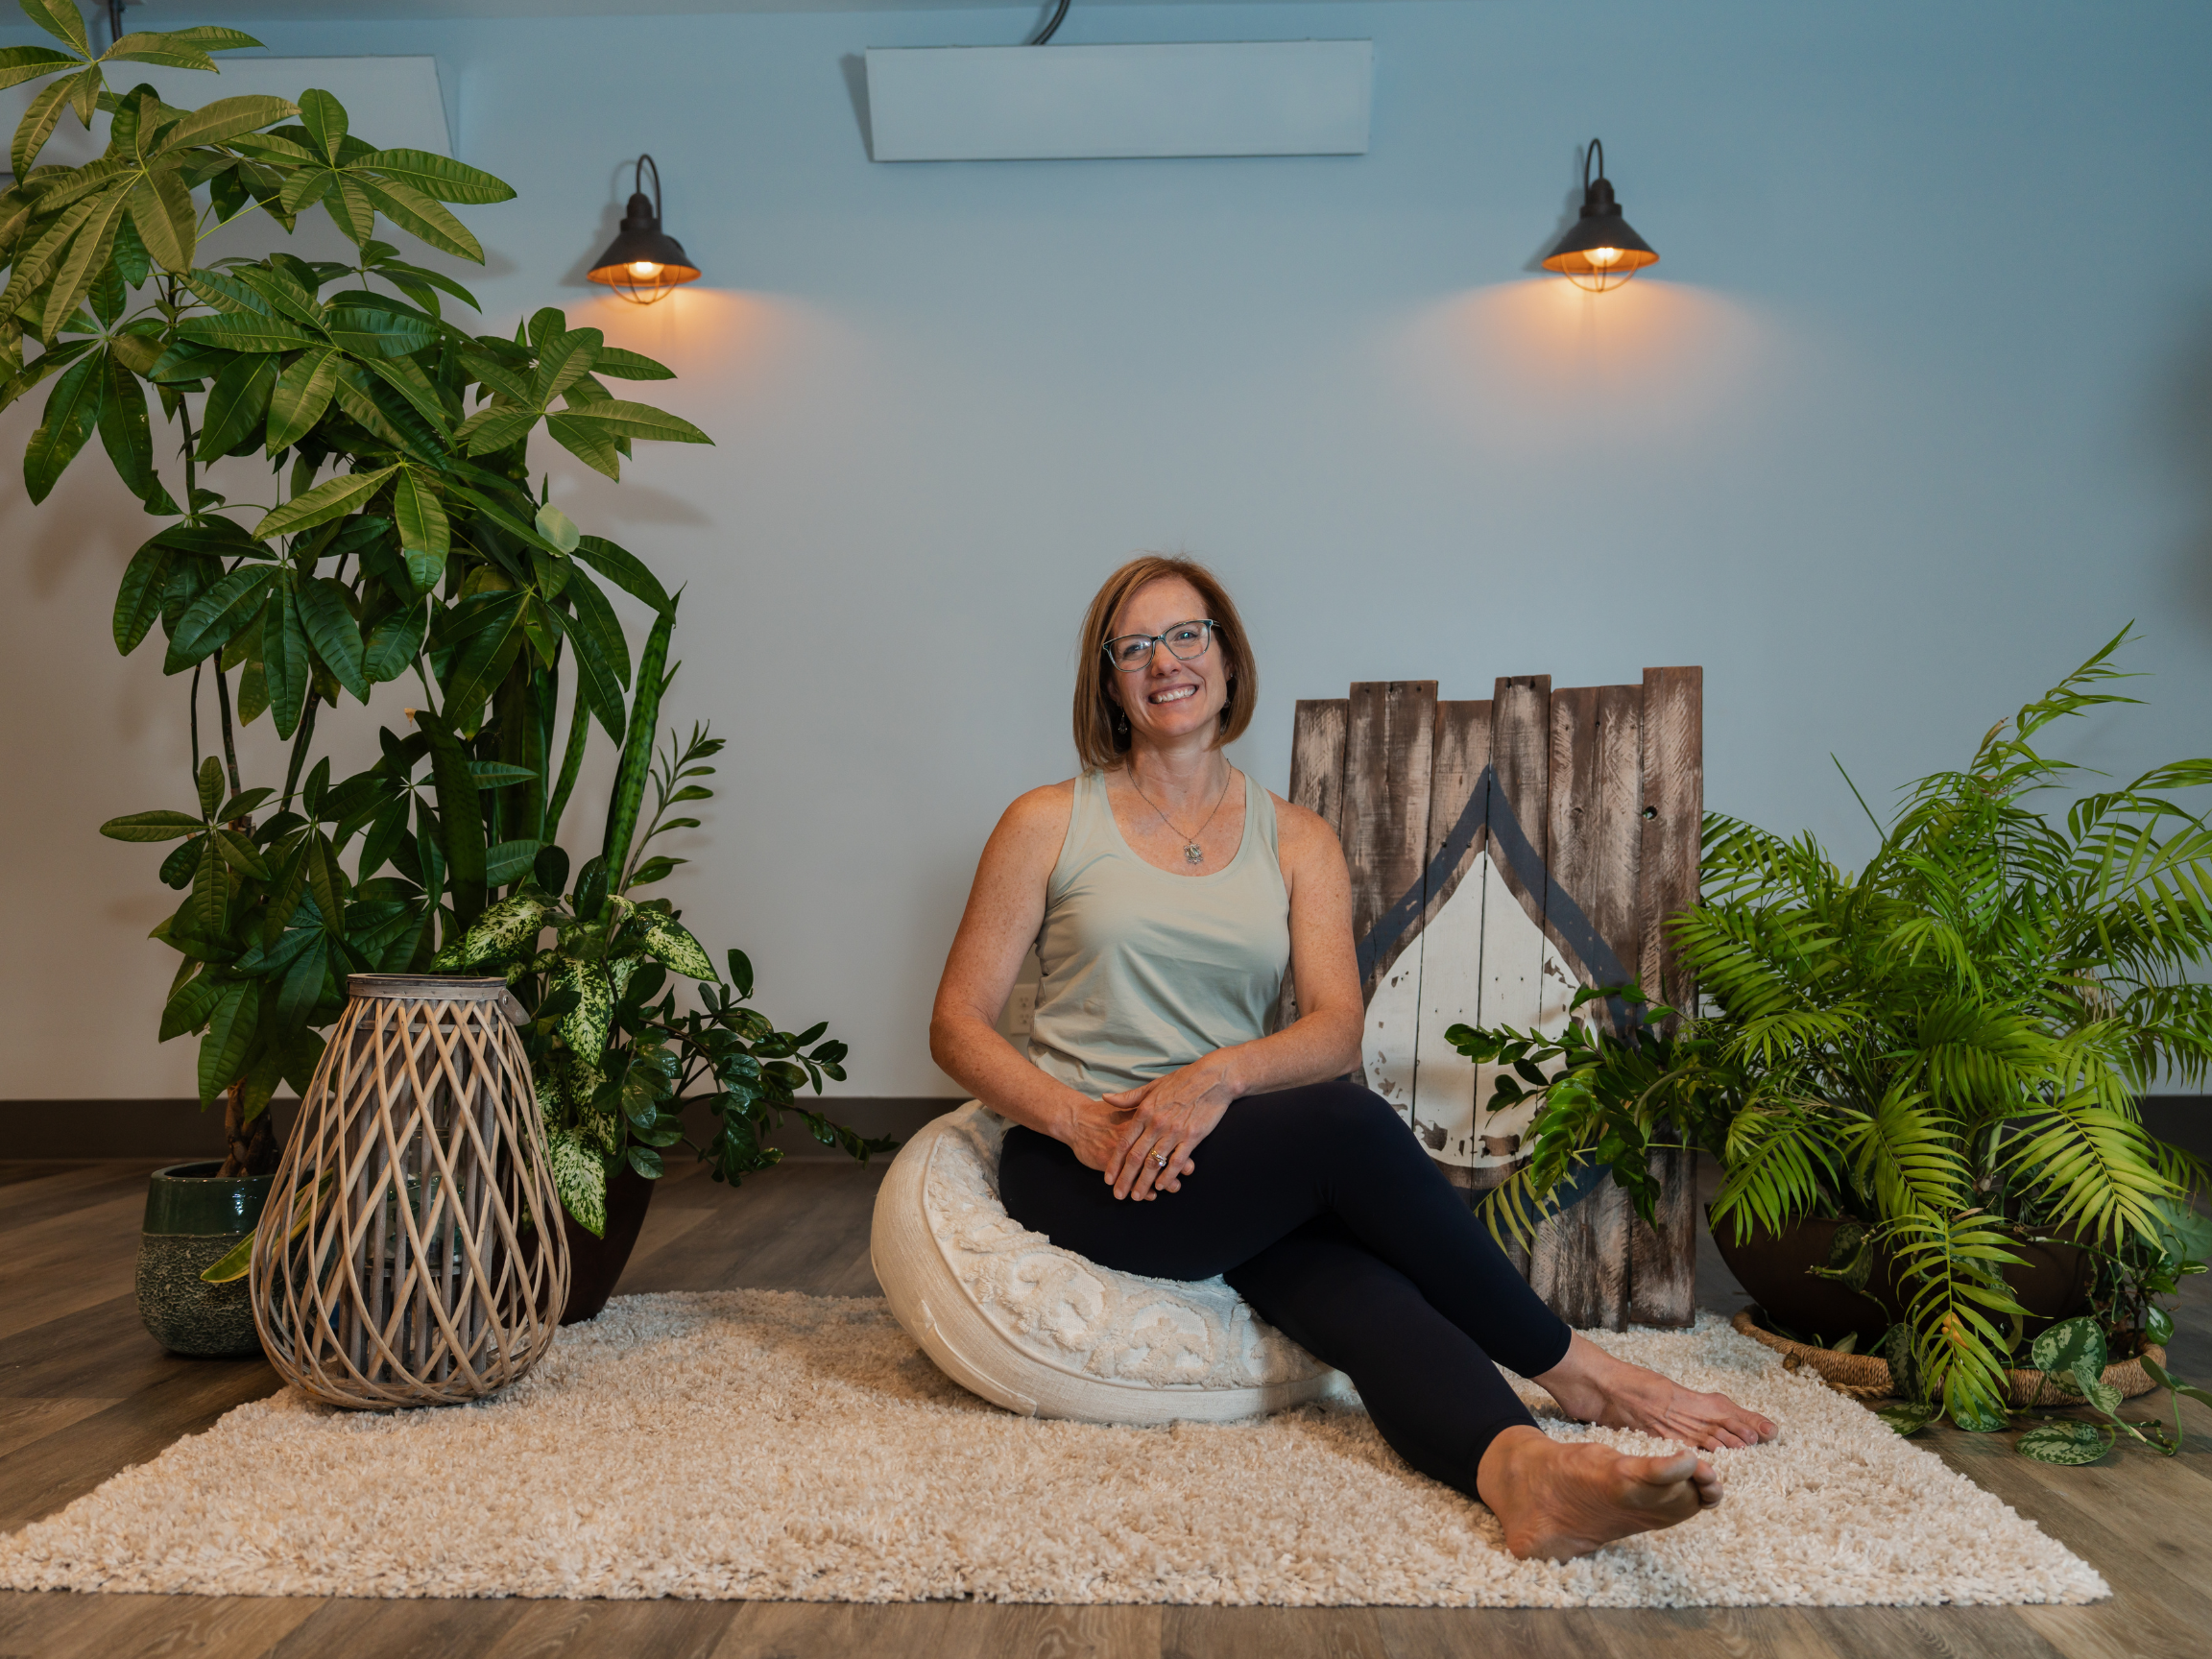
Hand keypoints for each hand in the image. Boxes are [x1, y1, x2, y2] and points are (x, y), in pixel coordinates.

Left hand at [1098, 1051, 1238, 1200]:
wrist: (1213, 1078)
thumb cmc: (1183, 1080)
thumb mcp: (1152, 1086)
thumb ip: (1129, 1097)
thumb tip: (1106, 1099)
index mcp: (1144, 1111)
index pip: (1124, 1143)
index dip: (1114, 1163)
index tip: (1108, 1179)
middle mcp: (1156, 1123)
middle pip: (1136, 1157)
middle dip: (1125, 1179)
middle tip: (1119, 1195)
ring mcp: (1175, 1131)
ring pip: (1154, 1163)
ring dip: (1144, 1182)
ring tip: (1137, 1196)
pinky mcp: (1192, 1137)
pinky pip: (1177, 1161)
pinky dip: (1168, 1176)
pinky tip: (1162, 1187)